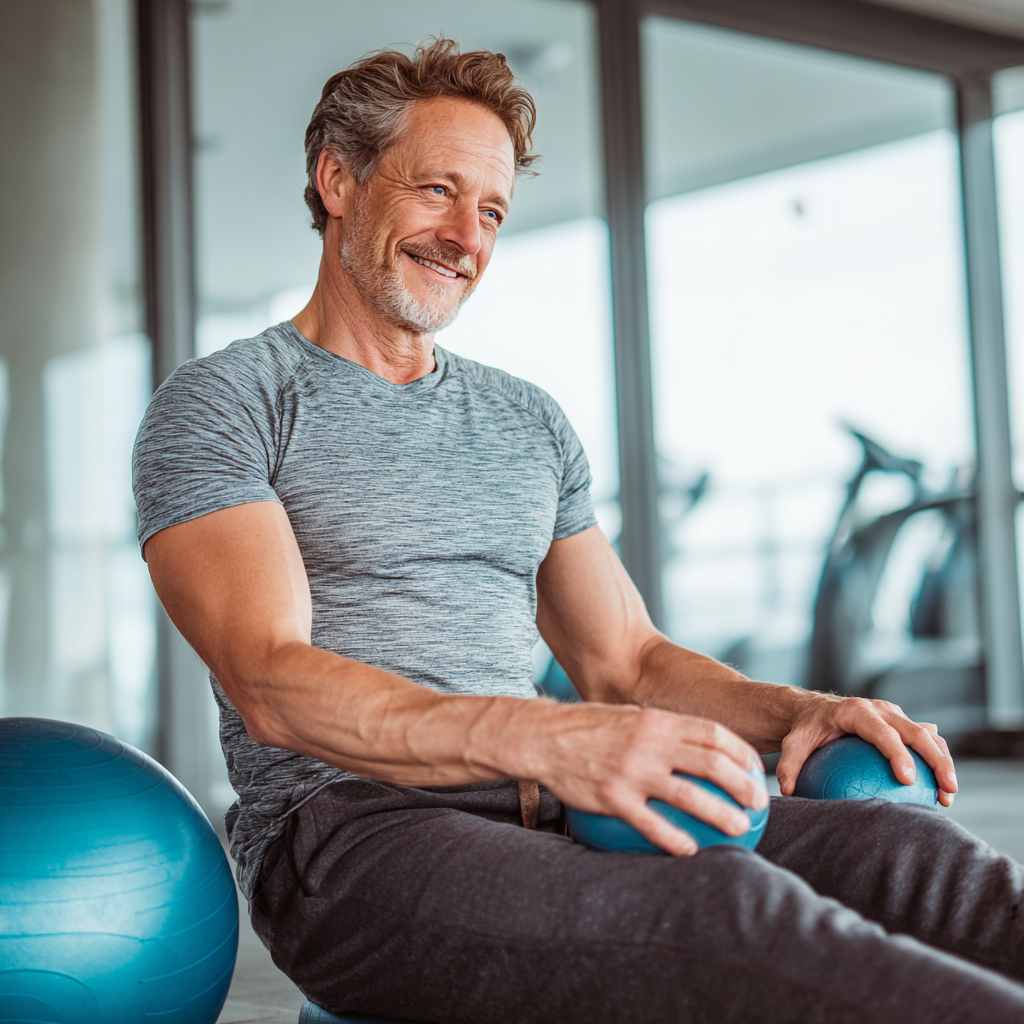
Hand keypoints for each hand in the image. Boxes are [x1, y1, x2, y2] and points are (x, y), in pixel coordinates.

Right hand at [520, 702, 768, 855]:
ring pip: (688, 795)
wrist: (544, 738)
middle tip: (759, 803)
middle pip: (710, 763)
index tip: (756, 768)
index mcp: (656, 721)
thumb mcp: (629, 717)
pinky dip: (674, 839)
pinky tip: (690, 851)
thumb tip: (697, 746)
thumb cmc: (589, 728)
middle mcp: (648, 743)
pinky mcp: (612, 797)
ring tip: (740, 829)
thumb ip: (661, 730)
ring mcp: (630, 771)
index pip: (712, 732)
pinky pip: (650, 823)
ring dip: (720, 814)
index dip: (741, 751)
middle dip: (742, 784)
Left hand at [775, 693, 956, 806]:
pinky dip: (939, 763)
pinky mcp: (903, 724)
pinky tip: (941, 793)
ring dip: (944, 763)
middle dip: (936, 760)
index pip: (883, 732)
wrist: (817, 710)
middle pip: (916, 732)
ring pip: (929, 736)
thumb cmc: (806, 729)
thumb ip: (790, 764)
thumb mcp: (794, 743)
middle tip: (945, 791)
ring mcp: (896, 715)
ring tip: (948, 796)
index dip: (898, 753)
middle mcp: (882, 709)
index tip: (907, 780)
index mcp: (857, 711)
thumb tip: (788, 791)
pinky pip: (927, 742)